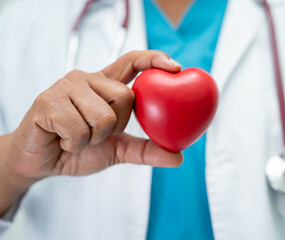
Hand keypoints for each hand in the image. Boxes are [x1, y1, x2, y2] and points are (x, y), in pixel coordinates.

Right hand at [0, 51, 182, 214]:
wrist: (42, 162)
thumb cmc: (79, 149)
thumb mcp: (118, 150)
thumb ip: (145, 150)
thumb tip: (178, 157)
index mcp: (105, 85)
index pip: (132, 61)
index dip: (154, 59)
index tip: (175, 67)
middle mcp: (87, 79)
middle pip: (125, 96)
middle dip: (116, 126)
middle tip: (96, 133)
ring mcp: (66, 87)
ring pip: (103, 115)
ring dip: (93, 138)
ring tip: (78, 137)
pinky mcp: (48, 101)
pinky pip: (78, 128)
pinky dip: (75, 144)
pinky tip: (63, 140)